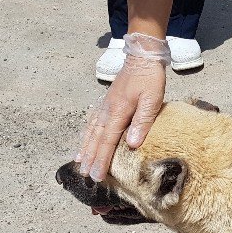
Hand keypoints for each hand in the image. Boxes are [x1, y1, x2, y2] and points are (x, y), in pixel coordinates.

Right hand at [76, 34, 168, 181]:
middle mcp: (107, 110)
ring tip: (79, 162)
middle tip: (85, 175)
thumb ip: (142, 122)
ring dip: (86, 147)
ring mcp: (105, 105)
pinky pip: (93, 121)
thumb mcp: (151, 101)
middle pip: (96, 139)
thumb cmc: (150, 79)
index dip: (102, 160)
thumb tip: (132, 144)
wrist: (142, 56)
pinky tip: (85, 140)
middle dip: (90, 158)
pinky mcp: (107, 102)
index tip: (97, 176)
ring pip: (92, 131)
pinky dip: (87, 133)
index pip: (108, 142)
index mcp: (118, 112)